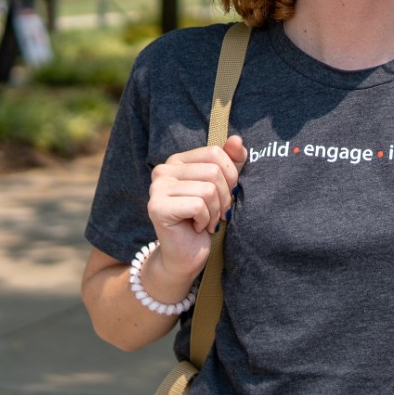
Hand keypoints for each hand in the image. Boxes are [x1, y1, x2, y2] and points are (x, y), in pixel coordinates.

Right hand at [147, 135, 246, 280]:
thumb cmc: (206, 218)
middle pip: (213, 171)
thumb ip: (232, 161)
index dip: (230, 175)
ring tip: (207, 221)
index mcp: (178, 160)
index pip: (215, 152)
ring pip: (207, 189)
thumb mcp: (224, 186)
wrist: (186, 255)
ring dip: (215, 211)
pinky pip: (198, 205)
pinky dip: (205, 219)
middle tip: (218, 213)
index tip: (226, 194)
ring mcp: (157, 188)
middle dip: (224, 196)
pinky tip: (196, 227)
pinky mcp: (157, 207)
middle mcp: (163, 170)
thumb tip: (237, 139)